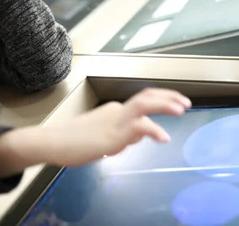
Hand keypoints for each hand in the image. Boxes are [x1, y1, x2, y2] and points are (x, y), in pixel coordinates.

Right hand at [45, 88, 190, 166]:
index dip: (161, 102)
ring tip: (181, 109)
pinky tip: (163, 137)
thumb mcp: (102, 139)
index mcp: (114, 111)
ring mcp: (115, 120)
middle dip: (168, 97)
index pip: (143, 102)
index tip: (176, 104)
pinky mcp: (113, 133)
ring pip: (144, 104)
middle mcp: (117, 111)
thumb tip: (138, 137)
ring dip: (164, 104)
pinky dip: (153, 129)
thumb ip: (122, 136)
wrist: (53, 142)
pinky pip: (138, 126)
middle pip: (146, 97)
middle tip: (185, 102)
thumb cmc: (73, 142)